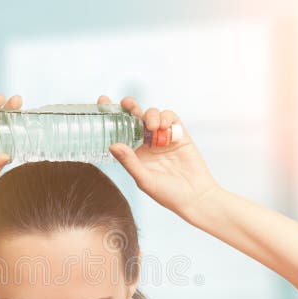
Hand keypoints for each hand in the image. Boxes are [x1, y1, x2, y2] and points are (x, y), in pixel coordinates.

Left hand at [102, 95, 221, 218]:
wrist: (195, 196)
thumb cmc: (168, 194)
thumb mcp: (144, 179)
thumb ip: (129, 162)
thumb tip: (112, 145)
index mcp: (135, 154)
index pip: (120, 132)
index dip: (112, 116)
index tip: (102, 102)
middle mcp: (147, 143)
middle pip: (135, 118)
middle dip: (130, 107)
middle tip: (127, 103)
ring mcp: (163, 138)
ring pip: (153, 115)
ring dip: (151, 115)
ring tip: (152, 126)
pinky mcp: (179, 134)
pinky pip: (171, 118)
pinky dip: (166, 117)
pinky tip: (164, 126)